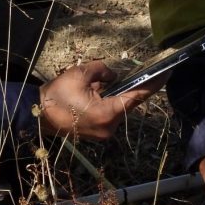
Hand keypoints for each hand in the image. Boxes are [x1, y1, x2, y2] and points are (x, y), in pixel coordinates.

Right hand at [37, 61, 158, 139]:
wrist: (36, 116)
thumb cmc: (56, 95)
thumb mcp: (81, 73)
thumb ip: (103, 70)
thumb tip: (114, 76)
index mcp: (108, 113)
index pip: (138, 97)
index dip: (154, 84)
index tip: (167, 73)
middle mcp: (110, 127)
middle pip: (126, 103)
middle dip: (122, 88)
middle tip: (108, 77)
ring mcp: (104, 133)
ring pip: (116, 108)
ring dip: (110, 96)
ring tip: (91, 87)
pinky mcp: (97, 134)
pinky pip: (108, 114)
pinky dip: (105, 104)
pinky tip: (89, 96)